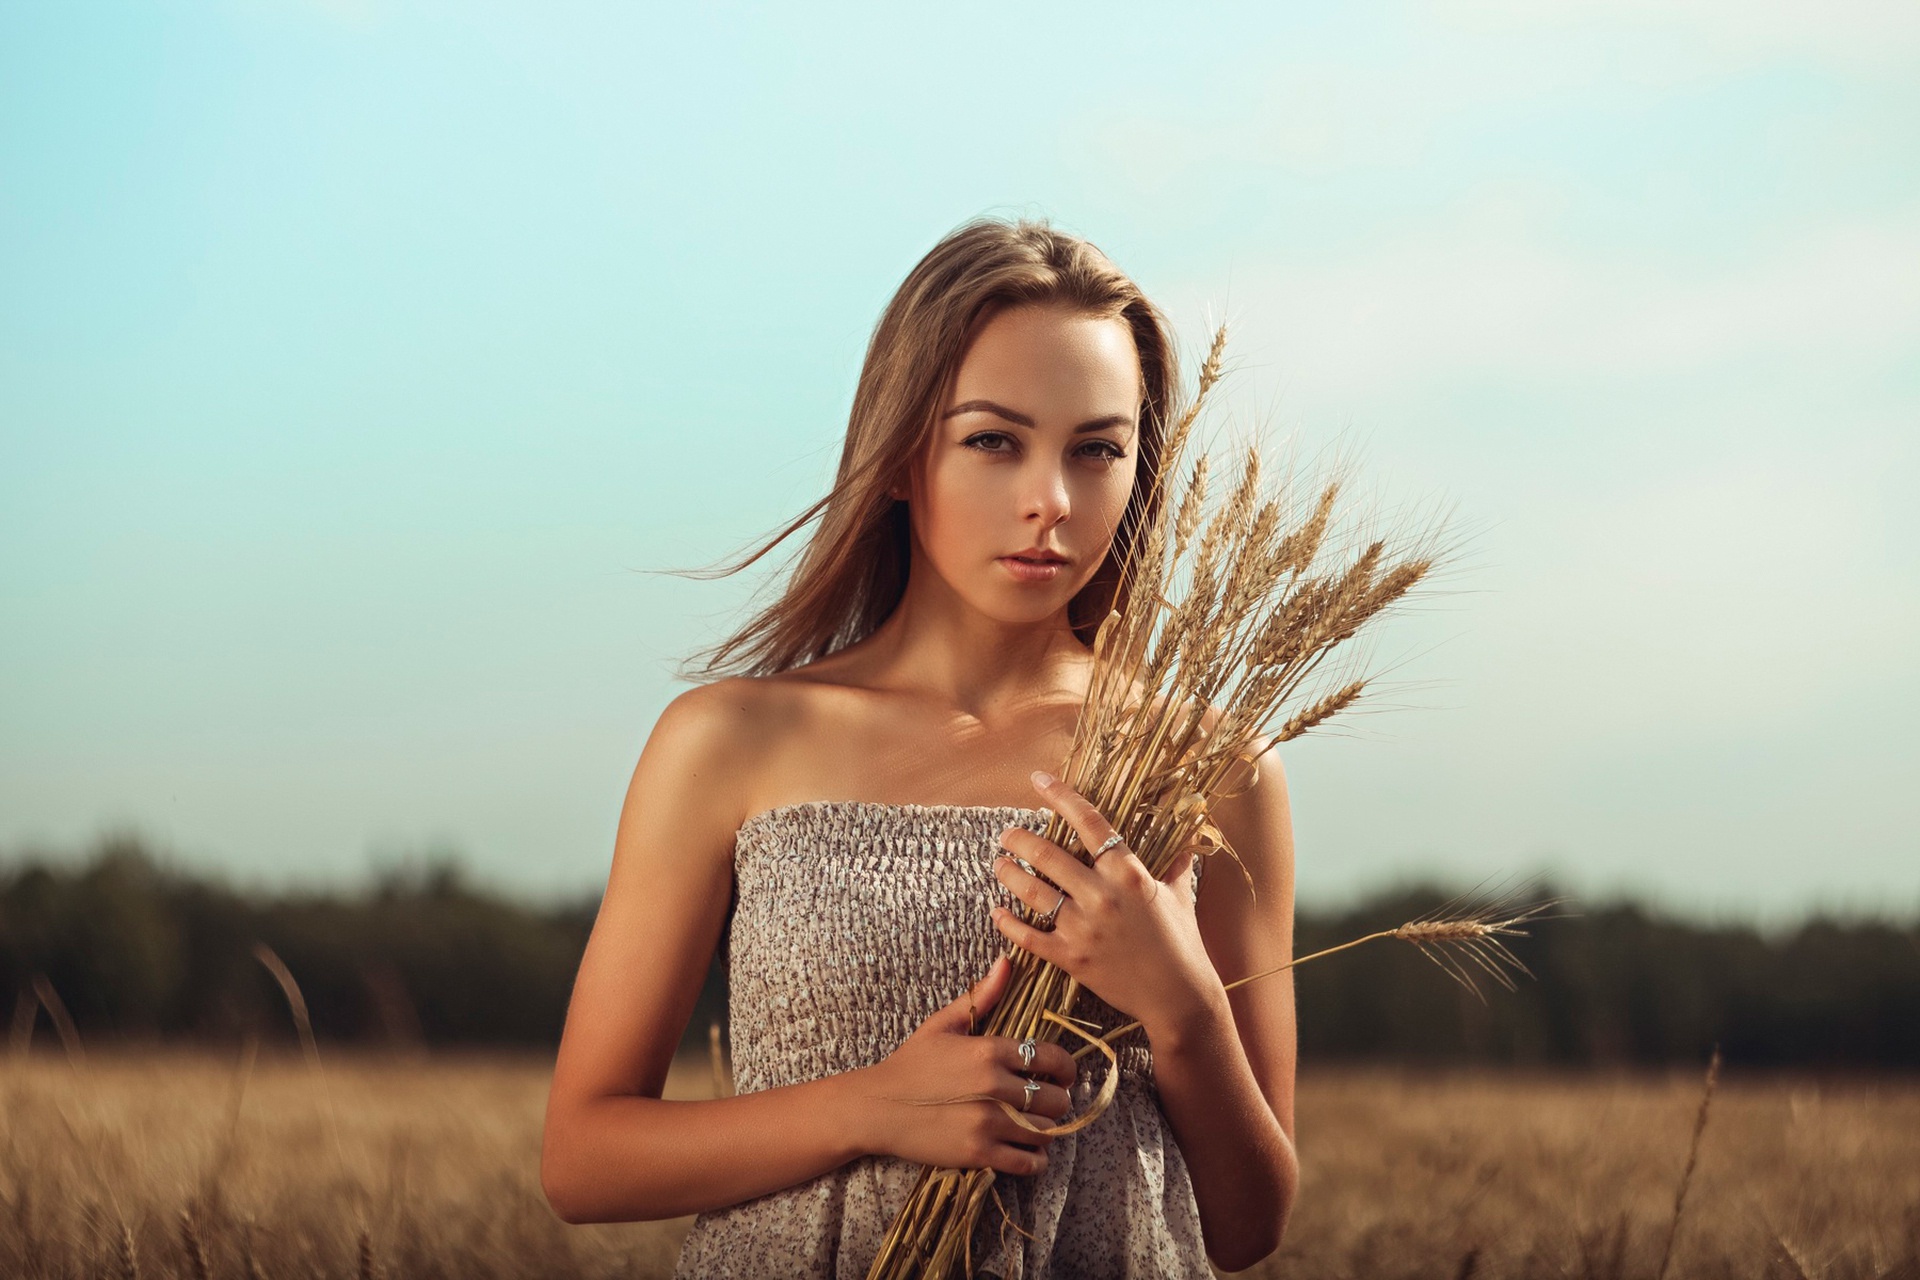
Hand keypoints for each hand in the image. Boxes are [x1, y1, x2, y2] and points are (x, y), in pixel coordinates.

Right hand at [851, 954, 1079, 1175]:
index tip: (1063, 1076)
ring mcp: (988, 1123)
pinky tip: (1028, 1151)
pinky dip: (1036, 1159)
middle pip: (1057, 1099)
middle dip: (1058, 1100)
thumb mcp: (944, 1023)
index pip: (1054, 1059)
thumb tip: (1007, 962)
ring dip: (1047, 1130)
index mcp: (989, 1051)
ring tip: (1035, 1125)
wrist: (877, 1107)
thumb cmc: (911, 1063)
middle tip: (1047, 1102)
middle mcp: (994, 1086)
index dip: (1067, 1069)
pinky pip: (1029, 1163)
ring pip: (1047, 1132)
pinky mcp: (979, 1153)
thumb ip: (982, 996)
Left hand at [990, 770, 1224, 1043]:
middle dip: (1020, 839)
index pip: (1089, 822)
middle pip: (1048, 855)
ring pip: (1032, 892)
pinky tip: (997, 911)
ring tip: (1000, 864)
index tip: (1039, 780)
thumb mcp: (1180, 895)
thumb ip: (1175, 863)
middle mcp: (1103, 895)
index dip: (1061, 796)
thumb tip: (1187, 836)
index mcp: (1129, 873)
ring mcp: (1084, 928)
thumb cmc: (1182, 943)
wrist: (1179, 996)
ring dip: (1009, 874)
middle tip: (1006, 835)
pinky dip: (1008, 923)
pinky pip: (1029, 936)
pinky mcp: (1071, 958)